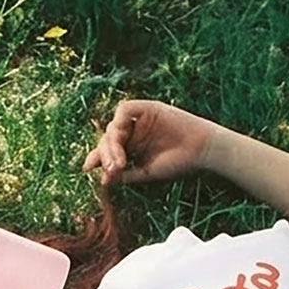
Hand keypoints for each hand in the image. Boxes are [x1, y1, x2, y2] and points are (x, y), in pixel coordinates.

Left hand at [82, 99, 224, 186]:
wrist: (202, 151)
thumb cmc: (178, 164)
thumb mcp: (146, 173)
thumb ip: (124, 174)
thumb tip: (101, 180)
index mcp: (132, 147)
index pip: (108, 150)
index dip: (96, 157)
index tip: (87, 168)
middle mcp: (134, 132)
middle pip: (108, 139)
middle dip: (105, 154)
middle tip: (111, 170)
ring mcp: (140, 120)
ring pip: (114, 127)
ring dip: (112, 144)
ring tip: (118, 163)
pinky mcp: (148, 108)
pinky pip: (125, 109)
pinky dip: (119, 120)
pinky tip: (121, 134)